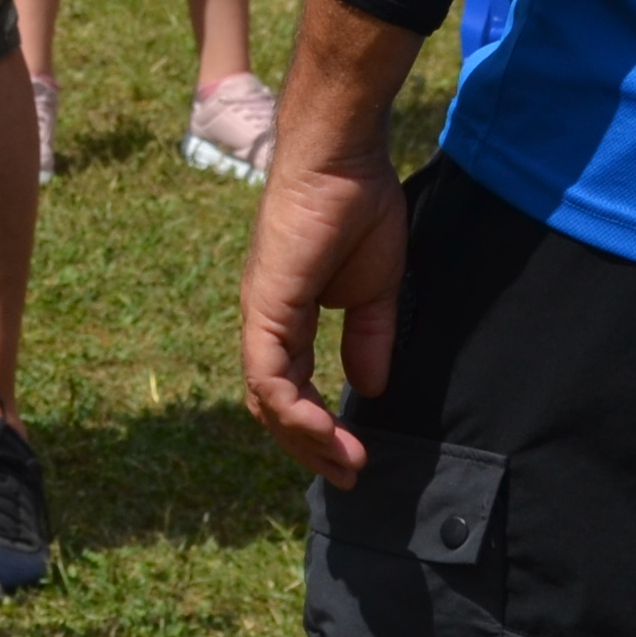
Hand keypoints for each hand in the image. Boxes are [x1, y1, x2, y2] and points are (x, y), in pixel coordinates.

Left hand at [243, 86, 411, 486]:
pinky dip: (291, 409)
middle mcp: (266, 319)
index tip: (356, 459)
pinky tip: (323, 432)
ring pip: (265, 395)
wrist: (342, 161)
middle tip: (350, 476)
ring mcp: (261, 312)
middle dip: (309, 445)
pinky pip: (268, 370)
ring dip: (304, 438)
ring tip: (345, 465)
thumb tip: (367, 388)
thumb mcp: (374, 292)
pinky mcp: (266, 303)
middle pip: (272, 402)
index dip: (319, 427)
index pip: (291, 387)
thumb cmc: (357, 211)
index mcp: (288, 316)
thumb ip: (368, 339)